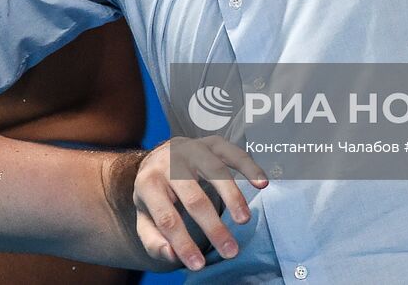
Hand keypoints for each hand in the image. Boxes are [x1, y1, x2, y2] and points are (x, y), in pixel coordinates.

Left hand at [133, 135, 267, 271]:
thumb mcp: (145, 219)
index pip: (166, 217)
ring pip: (215, 171)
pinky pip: (233, 152)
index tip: (199, 264)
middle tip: (230, 251)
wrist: (158, 157)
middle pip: (193, 197)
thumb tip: (173, 256)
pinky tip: (262, 183)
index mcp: (148, 184)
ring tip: (244, 220)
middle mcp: (169, 163)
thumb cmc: (156, 195)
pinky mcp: (211, 143)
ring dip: (232, 197)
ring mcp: (192, 149)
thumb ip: (155, 241)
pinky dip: (249, 166)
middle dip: (213, 226)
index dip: (182, 243)